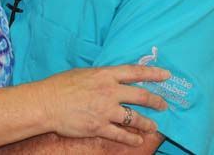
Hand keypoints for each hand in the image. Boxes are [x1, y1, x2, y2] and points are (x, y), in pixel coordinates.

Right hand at [39, 65, 168, 146]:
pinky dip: (132, 139)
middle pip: (141, 96)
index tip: (166, 75)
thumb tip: (112, 78)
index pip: (135, 72)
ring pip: (135, 118)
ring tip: (153, 126)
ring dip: (147, 123)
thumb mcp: (84, 73)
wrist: (46, 103)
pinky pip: (121, 134)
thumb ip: (101, 76)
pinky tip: (137, 141)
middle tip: (163, 105)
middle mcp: (110, 92)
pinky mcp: (99, 127)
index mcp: (105, 75)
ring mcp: (106, 110)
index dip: (153, 74)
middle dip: (156, 102)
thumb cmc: (61, 85)